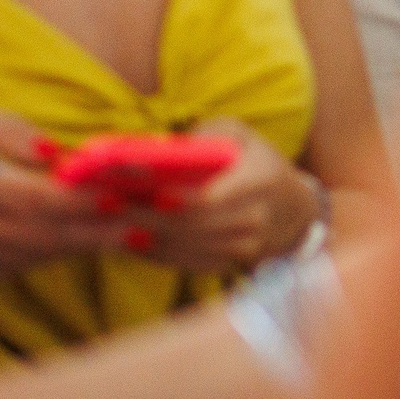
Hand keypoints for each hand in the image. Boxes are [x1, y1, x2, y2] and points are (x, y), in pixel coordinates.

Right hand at [0, 105, 125, 288]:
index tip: (120, 193)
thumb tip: (55, 151)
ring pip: (38, 252)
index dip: (77, 197)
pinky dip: (60, 252)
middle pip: (43, 230)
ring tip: (138, 229)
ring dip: (89, 242)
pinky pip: (22, 266)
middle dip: (101, 225)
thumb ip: (7, 129)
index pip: (28, 194)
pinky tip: (95, 240)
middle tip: (151, 218)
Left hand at [119, 121, 318, 275]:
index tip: (139, 190)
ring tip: (109, 220)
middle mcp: (256, 217)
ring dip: (143, 235)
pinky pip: (186, 262)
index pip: (212, 197)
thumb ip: (208, 134)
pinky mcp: (229, 264)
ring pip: (184, 246)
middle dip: (144, 214)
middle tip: (107, 202)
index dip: (175, 198)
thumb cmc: (256, 161)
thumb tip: (164, 146)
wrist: (292, 209)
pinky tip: (129, 239)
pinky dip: (154, 253)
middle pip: (190, 224)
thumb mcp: (242, 135)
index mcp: (261, 179)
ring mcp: (244, 246)